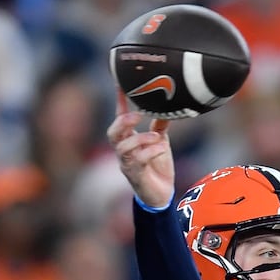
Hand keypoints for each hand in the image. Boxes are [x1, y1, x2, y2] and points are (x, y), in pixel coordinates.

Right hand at [107, 92, 173, 209]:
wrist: (162, 195)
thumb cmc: (158, 168)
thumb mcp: (160, 142)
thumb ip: (160, 126)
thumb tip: (166, 108)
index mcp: (128, 140)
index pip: (119, 118)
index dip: (119, 102)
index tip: (121, 84)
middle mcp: (123, 151)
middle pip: (112, 133)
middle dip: (123, 122)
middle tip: (139, 115)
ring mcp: (127, 164)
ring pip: (123, 147)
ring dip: (140, 139)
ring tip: (156, 136)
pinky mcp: (135, 176)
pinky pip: (138, 161)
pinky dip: (151, 152)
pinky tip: (162, 148)